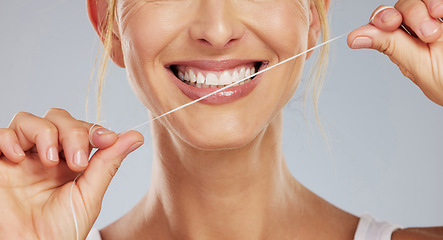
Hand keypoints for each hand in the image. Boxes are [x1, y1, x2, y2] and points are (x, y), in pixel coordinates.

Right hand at [0, 108, 143, 239]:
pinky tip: (19, 158)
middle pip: (58, 118)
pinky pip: (1, 134)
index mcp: (69, 162)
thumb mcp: (89, 195)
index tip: (108, 140)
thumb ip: (108, 163)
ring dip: (45, 133)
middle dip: (73, 132)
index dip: (95, 130)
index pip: (82, 130)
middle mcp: (45, 156)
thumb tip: (136, 137)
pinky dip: (10, 138)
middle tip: (77, 162)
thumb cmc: (61, 230)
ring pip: (29, 120)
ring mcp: (21, 158)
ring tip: (49, 161)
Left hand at [348, 0, 442, 106]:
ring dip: (424, 8)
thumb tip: (353, 38)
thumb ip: (391, 47)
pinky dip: (438, 2)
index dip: (382, 19)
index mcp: (405, 46)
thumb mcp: (421, 66)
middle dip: (409, 13)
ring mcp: (438, 20)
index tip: (390, 23)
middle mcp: (420, 30)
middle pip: (402, 6)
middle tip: (427, 33)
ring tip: (438, 30)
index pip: (383, 23)